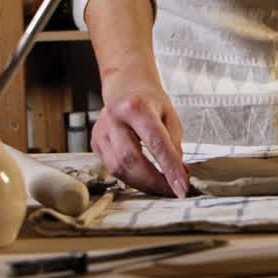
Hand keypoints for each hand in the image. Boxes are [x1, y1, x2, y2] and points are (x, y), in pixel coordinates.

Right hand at [92, 73, 189, 197]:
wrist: (125, 86)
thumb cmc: (149, 101)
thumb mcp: (169, 115)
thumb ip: (174, 143)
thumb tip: (177, 172)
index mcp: (137, 106)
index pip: (156, 142)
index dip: (170, 168)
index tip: (182, 186)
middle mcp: (115, 118)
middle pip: (132, 159)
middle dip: (154, 181)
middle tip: (173, 190)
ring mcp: (101, 130)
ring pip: (118, 168)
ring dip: (142, 184)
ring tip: (161, 186)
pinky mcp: (96, 142)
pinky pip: (112, 168)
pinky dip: (131, 178)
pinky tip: (144, 178)